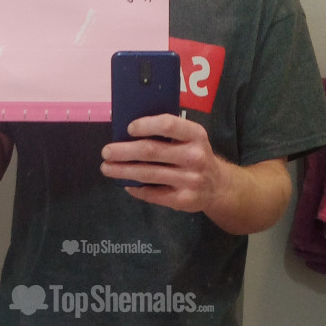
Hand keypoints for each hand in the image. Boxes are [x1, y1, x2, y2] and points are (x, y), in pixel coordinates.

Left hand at [101, 113, 226, 210]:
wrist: (218, 186)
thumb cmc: (196, 156)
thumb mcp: (191, 139)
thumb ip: (169, 134)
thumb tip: (129, 132)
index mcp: (196, 135)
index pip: (168, 125)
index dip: (146, 125)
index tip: (128, 128)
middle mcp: (195, 156)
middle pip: (152, 151)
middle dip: (124, 151)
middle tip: (106, 152)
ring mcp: (190, 180)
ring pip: (149, 174)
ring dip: (124, 171)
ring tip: (107, 168)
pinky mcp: (184, 200)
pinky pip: (153, 194)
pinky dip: (136, 189)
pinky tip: (126, 184)